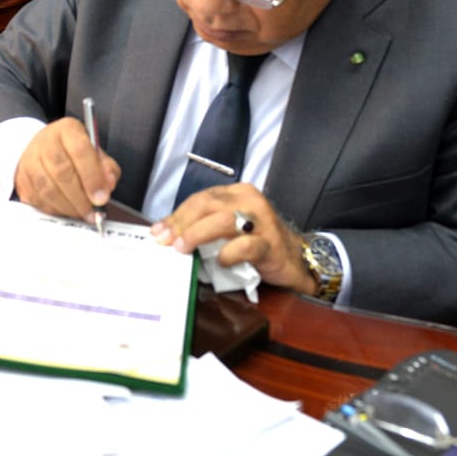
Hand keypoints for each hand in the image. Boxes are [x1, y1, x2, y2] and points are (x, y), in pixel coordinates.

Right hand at [14, 117, 119, 222]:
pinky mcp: (21, 179)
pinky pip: (38, 199)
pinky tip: (67, 211)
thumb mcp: (95, 153)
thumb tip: (108, 185)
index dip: (92, 176)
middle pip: (61, 172)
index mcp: (67, 130)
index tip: (102, 198)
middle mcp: (45, 142)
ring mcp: (29, 160)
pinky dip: (55, 210)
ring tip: (82, 213)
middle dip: (80, 197)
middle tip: (93, 211)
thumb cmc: (74, 153)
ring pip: (47, 188)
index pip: (79, 150)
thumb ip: (106, 168)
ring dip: (68, 206)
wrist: (44, 149)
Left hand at [151, 183, 315, 293]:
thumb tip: (170, 237)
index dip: (177, 215)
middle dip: (182, 223)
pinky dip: (228, 254)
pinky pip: (246, 246)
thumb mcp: (232, 229)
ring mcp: (262, 222)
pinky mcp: (271, 245)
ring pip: (223, 220)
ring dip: (198, 235)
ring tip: (182, 249)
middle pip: (207, 204)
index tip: (158, 232)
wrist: (298, 259)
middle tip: (166, 241)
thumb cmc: (259, 243)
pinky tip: (219, 261)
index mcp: (237, 193)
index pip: (200, 199)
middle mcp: (250, 201)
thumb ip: (207, 226)